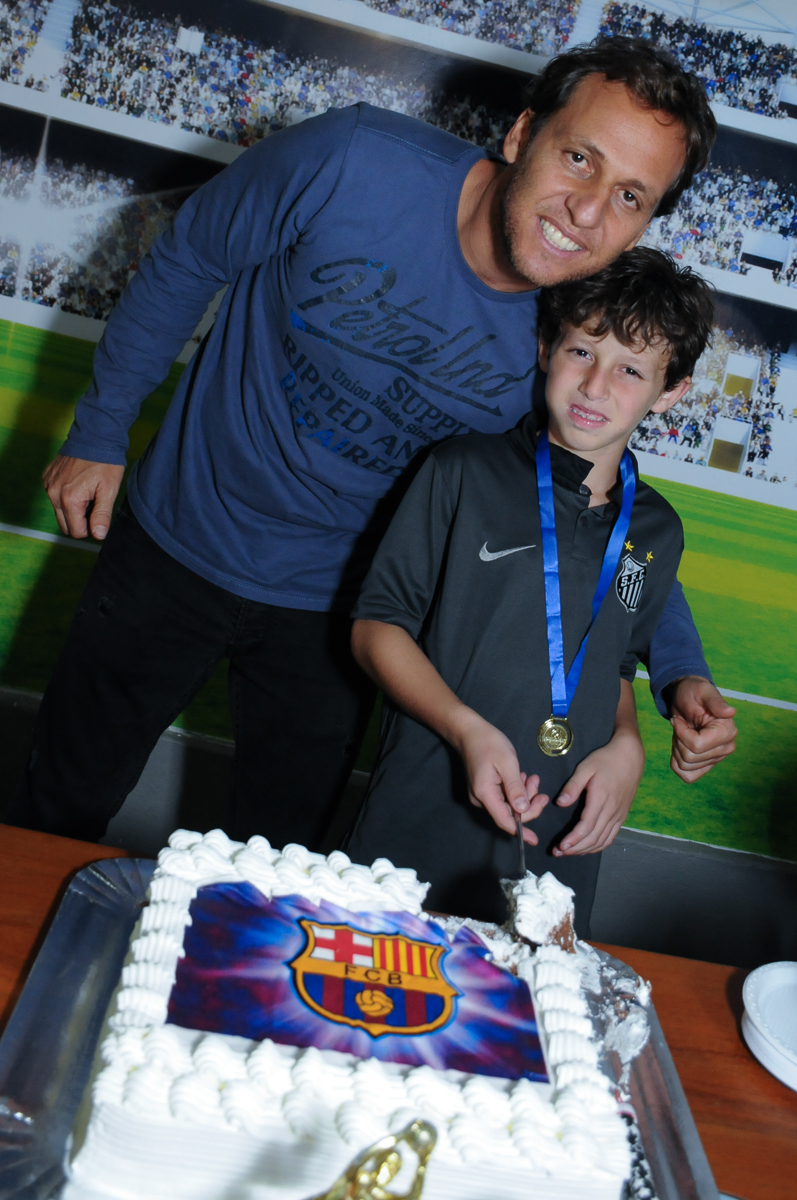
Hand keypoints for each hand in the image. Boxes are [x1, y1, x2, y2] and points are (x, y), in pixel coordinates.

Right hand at [43, 455, 124, 539]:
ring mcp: (48, 485)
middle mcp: (53, 494)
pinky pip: (54, 497)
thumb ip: (102, 515)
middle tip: (94, 502)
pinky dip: (66, 495)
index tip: (99, 512)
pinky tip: (78, 482)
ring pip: (59, 512)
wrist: (94, 437)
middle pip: (65, 525)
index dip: (90, 527)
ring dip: (73, 508)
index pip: (76, 531)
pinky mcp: (47, 478)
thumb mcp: (109, 490)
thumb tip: (98, 535)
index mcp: (69, 499)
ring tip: (87, 491)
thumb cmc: (104, 463)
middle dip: (80, 520)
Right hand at [456, 713, 548, 842]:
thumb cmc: (489, 743)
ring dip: (524, 795)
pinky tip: (522, 777)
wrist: (469, 731)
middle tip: (541, 790)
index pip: (504, 820)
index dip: (520, 831)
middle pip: (509, 813)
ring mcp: (481, 794)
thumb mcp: (507, 763)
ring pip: (509, 804)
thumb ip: (515, 788)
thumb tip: (523, 810)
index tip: (534, 840)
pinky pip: (504, 797)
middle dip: (528, 805)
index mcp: (485, 794)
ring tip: (533, 778)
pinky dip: (517, 790)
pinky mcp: (485, 789)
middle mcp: (481, 799)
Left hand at [553, 726, 644, 855]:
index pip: (587, 826)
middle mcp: (612, 810)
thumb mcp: (585, 767)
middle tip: (559, 852)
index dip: (574, 839)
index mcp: (601, 798)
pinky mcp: (622, 815)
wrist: (630, 756)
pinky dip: (599, 845)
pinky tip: (588, 848)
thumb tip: (560, 803)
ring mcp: (619, 814)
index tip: (561, 846)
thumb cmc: (605, 759)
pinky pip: (612, 836)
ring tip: (570, 852)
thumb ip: (573, 786)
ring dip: (586, 850)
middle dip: (576, 848)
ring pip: (603, 840)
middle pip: (594, 837)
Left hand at [668, 676, 736, 781]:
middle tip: (680, 725)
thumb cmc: (694, 693)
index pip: (696, 745)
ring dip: (676, 749)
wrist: (687, 700)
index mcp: (727, 732)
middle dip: (678, 739)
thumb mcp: (702, 692)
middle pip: (689, 757)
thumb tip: (731, 712)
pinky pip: (687, 776)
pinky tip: (680, 746)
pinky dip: (677, 762)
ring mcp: (716, 759)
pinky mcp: (706, 765)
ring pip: (685, 767)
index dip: (681, 733)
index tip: (678, 720)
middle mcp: (726, 748)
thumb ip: (716, 702)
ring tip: (682, 733)